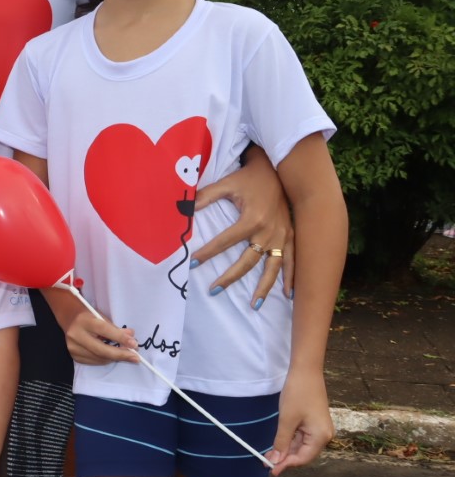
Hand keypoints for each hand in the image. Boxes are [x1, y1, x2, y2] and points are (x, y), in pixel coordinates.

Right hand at [56, 300, 138, 366]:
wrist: (69, 318)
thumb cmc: (88, 316)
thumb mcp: (102, 317)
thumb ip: (115, 328)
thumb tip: (131, 338)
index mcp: (84, 321)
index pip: (105, 331)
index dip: (120, 338)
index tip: (134, 344)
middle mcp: (76, 335)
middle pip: (102, 350)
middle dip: (121, 354)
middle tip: (136, 357)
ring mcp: (73, 347)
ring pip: (100, 358)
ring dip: (115, 358)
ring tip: (125, 354)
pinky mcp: (74, 356)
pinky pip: (95, 362)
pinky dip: (106, 360)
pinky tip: (111, 355)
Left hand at [192, 157, 293, 307]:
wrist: (280, 170)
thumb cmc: (249, 178)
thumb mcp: (227, 184)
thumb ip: (205, 196)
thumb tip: (183, 208)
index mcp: (251, 219)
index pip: (225, 242)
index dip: (207, 253)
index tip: (193, 264)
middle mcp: (268, 232)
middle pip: (247, 261)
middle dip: (230, 278)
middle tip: (213, 290)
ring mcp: (282, 237)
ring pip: (272, 267)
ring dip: (263, 287)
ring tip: (253, 305)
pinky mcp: (291, 237)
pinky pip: (292, 261)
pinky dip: (290, 278)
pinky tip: (287, 294)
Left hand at [267, 370, 332, 475]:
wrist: (305, 371)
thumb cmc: (297, 393)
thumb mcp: (286, 420)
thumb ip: (281, 442)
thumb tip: (276, 461)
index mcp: (321, 437)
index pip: (302, 458)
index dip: (286, 464)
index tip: (270, 470)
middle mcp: (324, 435)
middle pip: (302, 453)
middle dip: (284, 458)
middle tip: (265, 462)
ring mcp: (319, 428)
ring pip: (301, 445)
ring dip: (285, 449)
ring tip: (268, 454)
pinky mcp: (314, 422)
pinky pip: (301, 436)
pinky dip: (289, 440)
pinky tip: (277, 443)